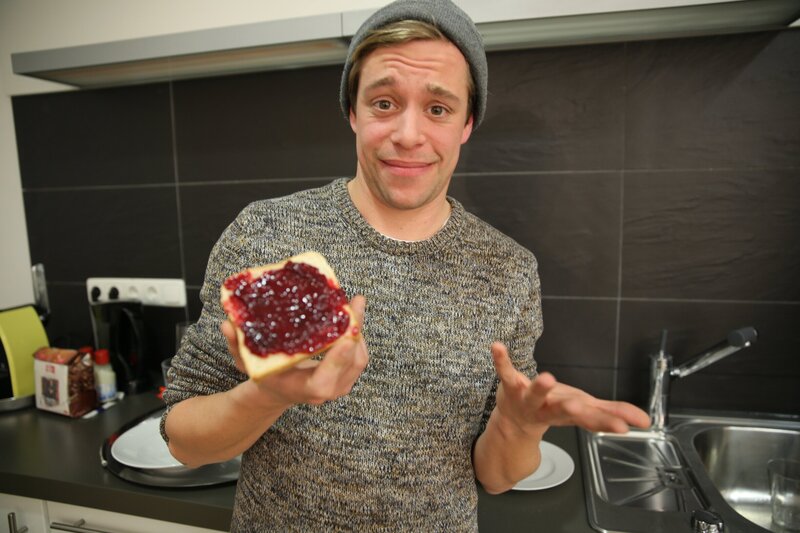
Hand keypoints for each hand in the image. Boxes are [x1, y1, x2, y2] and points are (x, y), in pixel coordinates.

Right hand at [221, 295, 368, 408]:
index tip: (346, 335)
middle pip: (351, 364)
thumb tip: (227, 324)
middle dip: (355, 332)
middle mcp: (326, 390)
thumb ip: (237, 345)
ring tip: (355, 305)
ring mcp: (340, 385)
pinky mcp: (347, 376)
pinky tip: (353, 315)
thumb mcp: (246, 362)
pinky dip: (358, 335)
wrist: (278, 391)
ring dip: (359, 330)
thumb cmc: (264, 376)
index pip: (325, 381)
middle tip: (354, 305)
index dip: (338, 359)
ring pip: (359, 358)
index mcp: (304, 389)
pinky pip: (359, 356)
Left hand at [490, 342, 648, 437]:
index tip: (623, 427)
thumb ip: (613, 413)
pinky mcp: (510, 387)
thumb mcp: (584, 413)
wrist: (514, 426)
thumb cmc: (553, 411)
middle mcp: (548, 410)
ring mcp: (527, 399)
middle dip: (569, 408)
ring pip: (534, 395)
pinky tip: (497, 347)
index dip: (607, 422)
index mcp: (570, 414)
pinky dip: (501, 360)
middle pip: (561, 410)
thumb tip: (645, 420)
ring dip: (540, 387)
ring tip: (546, 378)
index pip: (591, 420)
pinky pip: (505, 373)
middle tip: (578, 406)